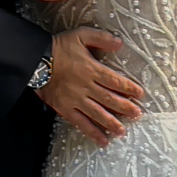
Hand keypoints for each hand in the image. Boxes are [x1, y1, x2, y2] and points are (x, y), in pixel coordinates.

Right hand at [38, 28, 143, 146]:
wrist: (35, 59)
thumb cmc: (59, 46)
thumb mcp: (81, 35)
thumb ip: (101, 38)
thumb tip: (119, 43)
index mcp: (92, 69)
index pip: (115, 80)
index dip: (129, 88)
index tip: (140, 94)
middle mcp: (86, 86)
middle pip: (110, 99)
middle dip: (125, 107)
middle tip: (137, 114)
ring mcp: (76, 99)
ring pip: (98, 114)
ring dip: (112, 123)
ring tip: (123, 131)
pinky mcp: (65, 108)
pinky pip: (81, 123)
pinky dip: (92, 133)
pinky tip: (103, 141)